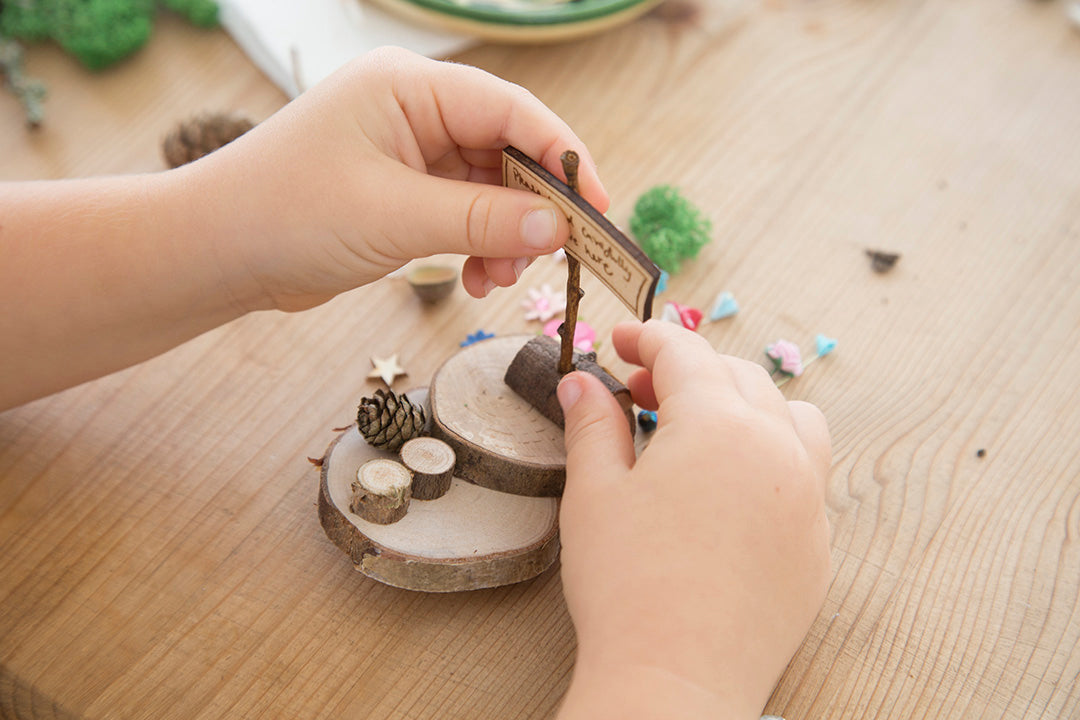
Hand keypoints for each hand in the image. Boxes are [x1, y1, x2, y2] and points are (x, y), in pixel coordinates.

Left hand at [173, 46, 607, 311]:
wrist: (215, 254)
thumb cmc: (287, 214)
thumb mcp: (395, 217)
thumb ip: (483, 219)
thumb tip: (560, 227)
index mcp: (409, 86)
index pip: (511, 110)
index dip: (563, 157)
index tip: (598, 209)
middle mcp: (414, 109)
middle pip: (507, 150)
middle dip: (532, 208)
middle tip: (552, 258)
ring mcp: (408, 151)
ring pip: (489, 188)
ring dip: (505, 235)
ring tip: (496, 279)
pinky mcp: (401, 192)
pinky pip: (463, 213)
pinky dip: (478, 246)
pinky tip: (473, 278)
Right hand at [555, 320, 831, 718]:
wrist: (675, 681)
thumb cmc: (626, 587)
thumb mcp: (594, 493)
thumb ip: (592, 424)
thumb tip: (582, 382)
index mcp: (718, 425)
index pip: (685, 353)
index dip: (646, 339)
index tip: (618, 344)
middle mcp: (776, 450)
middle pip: (737, 377)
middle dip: (686, 371)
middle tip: (637, 392)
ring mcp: (808, 498)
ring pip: (789, 416)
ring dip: (744, 403)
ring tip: (698, 428)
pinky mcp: (817, 544)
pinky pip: (807, 472)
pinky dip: (772, 453)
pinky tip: (731, 484)